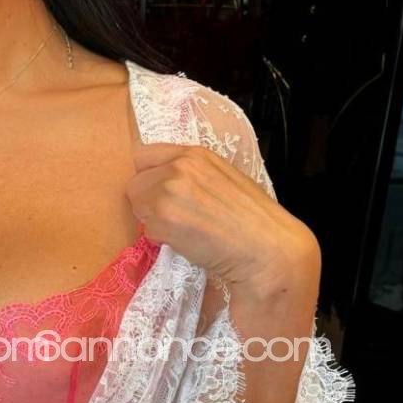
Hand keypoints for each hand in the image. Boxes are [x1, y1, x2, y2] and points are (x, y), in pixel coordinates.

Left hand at [126, 142, 319, 298]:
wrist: (266, 249)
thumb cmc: (253, 221)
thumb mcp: (223, 179)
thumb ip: (191, 174)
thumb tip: (162, 184)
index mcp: (196, 153)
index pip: (144, 155)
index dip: (147, 178)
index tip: (156, 194)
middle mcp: (179, 166)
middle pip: (135, 182)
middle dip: (146, 202)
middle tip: (173, 219)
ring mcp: (168, 190)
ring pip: (137, 206)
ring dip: (152, 221)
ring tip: (184, 231)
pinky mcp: (162, 217)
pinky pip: (147, 229)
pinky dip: (161, 239)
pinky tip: (187, 242)